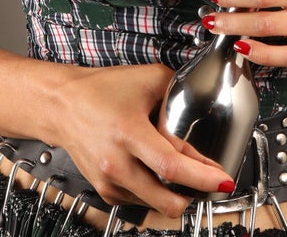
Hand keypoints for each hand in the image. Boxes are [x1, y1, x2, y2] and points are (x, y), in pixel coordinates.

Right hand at [41, 62, 233, 214]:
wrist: (62, 105)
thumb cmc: (101, 89)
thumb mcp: (147, 80)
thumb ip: (178, 93)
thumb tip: (201, 113)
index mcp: (128, 132)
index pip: (172, 166)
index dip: (203, 177)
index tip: (223, 179)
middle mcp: (117, 163)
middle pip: (166, 200)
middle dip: (196, 195)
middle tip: (210, 181)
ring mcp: (110, 182)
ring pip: (157, 205)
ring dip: (176, 193)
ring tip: (182, 171)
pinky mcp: (106, 192)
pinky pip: (142, 202)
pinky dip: (157, 191)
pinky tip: (157, 171)